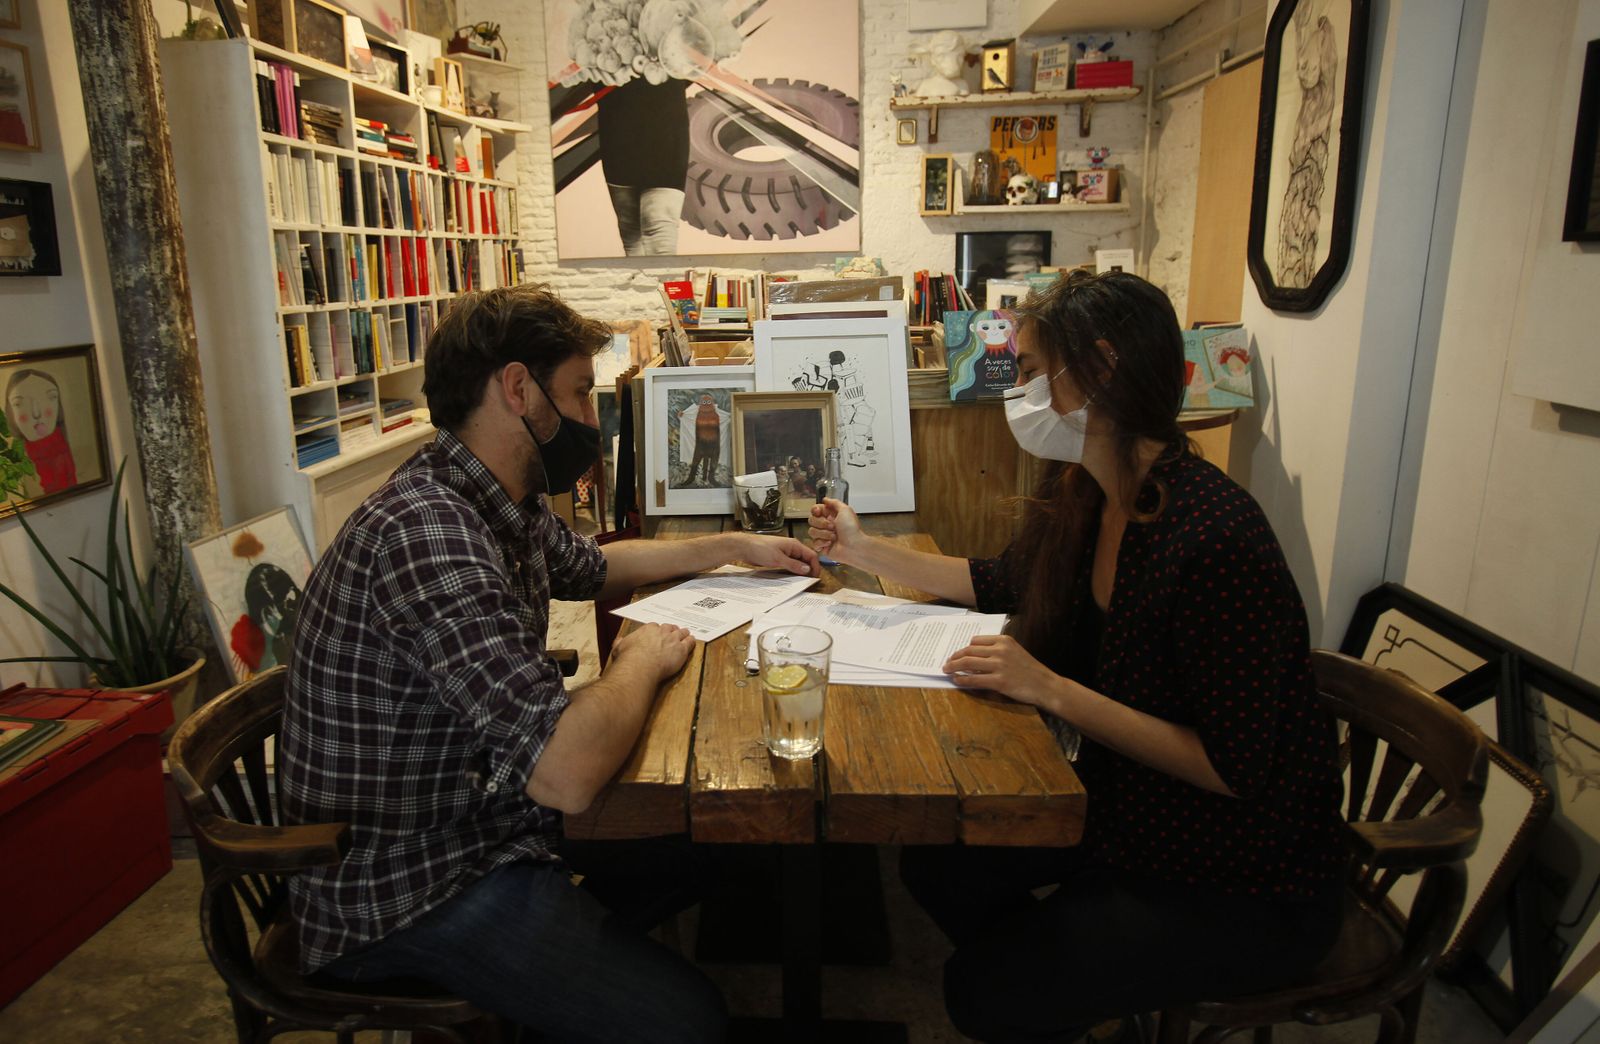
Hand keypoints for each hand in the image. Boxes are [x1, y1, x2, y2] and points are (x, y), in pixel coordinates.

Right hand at [610, 622, 694, 681]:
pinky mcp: (681, 650)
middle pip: (670, 628)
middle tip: (674, 633)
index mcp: (648, 629)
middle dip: (672, 630)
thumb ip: (621, 642)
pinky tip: (692, 641)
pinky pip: (689, 642)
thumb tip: (619, 641)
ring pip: (681, 633)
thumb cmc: (628, 658)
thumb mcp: (619, 647)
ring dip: (683, 634)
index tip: (659, 634)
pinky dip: (691, 641)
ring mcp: (673, 640)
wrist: (640, 666)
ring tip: (686, 634)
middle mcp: (662, 632)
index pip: (656, 627)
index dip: (658, 631)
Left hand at [736, 533, 820, 576]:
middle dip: (808, 570)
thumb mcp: (778, 559)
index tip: (814, 577)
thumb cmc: (760, 548)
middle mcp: (791, 548)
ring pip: (797, 563)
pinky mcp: (779, 558)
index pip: (811, 555)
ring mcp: (785, 553)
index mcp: (794, 545)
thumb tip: (807, 569)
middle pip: (806, 560)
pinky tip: (790, 578)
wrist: (744, 547)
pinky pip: (789, 565)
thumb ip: (793, 565)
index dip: (815, 566)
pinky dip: (792, 571)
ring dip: (799, 572)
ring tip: (800, 582)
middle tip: (807, 582)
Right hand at [808, 498, 866, 564]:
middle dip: (822, 523)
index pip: (815, 510)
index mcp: (830, 515)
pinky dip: (822, 543)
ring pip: (811, 531)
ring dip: (824, 534)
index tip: (819, 512)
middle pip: (811, 520)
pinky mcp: (821, 547)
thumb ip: (834, 503)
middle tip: (833, 527)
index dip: (815, 510)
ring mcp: (823, 536)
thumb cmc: (851, 528)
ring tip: (834, 537)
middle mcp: (825, 525)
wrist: (854, 546)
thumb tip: (825, 499)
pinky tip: (830, 544)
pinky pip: (814, 543)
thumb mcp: (845, 510)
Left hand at [942, 635, 1063, 710]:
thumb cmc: (1030, 670)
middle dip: (955, 657)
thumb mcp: (1015, 653)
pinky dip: (962, 679)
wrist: (1045, 685)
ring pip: (968, 663)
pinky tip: (956, 680)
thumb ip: (996, 651)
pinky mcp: (999, 681)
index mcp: (1004, 640)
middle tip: (947, 662)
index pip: (976, 640)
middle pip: (969, 650)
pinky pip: (974, 679)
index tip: (957, 653)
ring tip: (946, 670)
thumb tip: (973, 658)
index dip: (964, 648)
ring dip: (953, 667)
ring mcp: (999, 665)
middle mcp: (1000, 650)